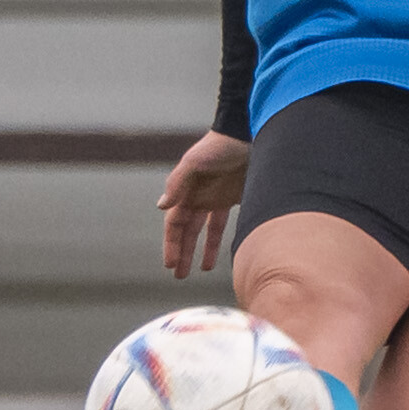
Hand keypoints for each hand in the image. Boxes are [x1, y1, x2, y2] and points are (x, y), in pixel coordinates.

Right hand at [157, 130, 251, 278]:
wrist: (247, 134)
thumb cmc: (219, 146)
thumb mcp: (195, 162)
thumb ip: (178, 183)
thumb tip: (161, 207)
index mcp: (185, 190)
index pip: (174, 223)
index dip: (171, 243)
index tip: (170, 264)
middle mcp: (197, 196)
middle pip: (186, 230)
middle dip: (182, 251)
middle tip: (178, 275)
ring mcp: (214, 197)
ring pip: (204, 230)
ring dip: (200, 249)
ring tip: (199, 270)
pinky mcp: (232, 197)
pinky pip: (223, 224)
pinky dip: (220, 239)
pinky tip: (220, 252)